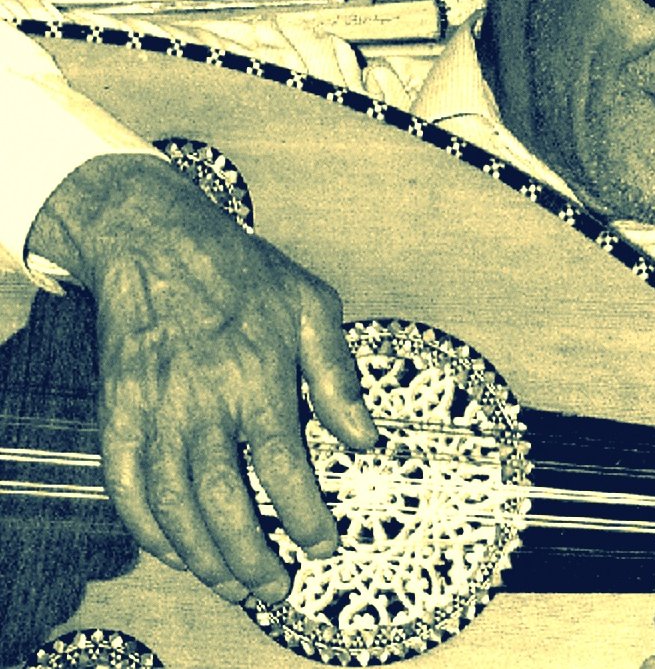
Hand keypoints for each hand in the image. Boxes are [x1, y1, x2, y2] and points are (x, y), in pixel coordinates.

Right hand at [29, 154, 376, 603]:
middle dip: (251, 557)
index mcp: (258, 375)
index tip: (321, 545)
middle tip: (274, 587)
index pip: (283, 467)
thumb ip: (337, 374)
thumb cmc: (241, 271)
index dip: (303, 517)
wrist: (158, 241)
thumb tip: (363, 437)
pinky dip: (145, 528)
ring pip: (173, 504)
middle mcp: (203, 401)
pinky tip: (171, 549)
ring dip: (202, 555)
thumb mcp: (310, 305)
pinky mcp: (117, 411)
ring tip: (230, 583)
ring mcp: (154, 409)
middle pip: (223, 501)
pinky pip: (125, 485)